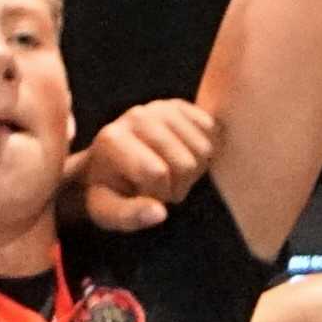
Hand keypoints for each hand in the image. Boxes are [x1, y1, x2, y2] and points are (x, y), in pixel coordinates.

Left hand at [73, 98, 214, 231]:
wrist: (111, 164)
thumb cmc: (110, 192)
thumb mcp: (108, 212)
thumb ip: (130, 216)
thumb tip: (160, 214)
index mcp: (111, 139)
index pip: (157, 173)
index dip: (159, 194)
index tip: (143, 196)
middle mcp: (136, 116)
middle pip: (185, 163)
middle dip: (178, 186)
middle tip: (159, 187)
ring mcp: (160, 107)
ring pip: (204, 149)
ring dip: (192, 172)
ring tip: (169, 173)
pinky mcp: (180, 105)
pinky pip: (213, 132)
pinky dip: (204, 154)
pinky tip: (181, 157)